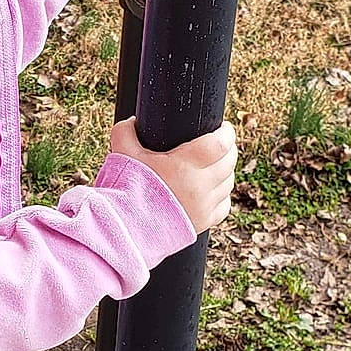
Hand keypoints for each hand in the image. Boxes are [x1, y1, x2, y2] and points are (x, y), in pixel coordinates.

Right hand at [109, 116, 236, 233]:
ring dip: (225, 171)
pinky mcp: (203, 222)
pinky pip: (224, 205)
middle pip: (228, 161)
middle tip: (220, 143)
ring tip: (214, 165)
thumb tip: (132, 122)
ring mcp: (204, 206)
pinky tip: (211, 190)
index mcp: (185, 165)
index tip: (223, 128)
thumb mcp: (122, 154)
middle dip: (228, 149)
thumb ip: (125, 132)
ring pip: (228, 182)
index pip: (220, 144)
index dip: (226, 132)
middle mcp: (200, 186)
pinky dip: (221, 195)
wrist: (123, 229)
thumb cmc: (124, 190)